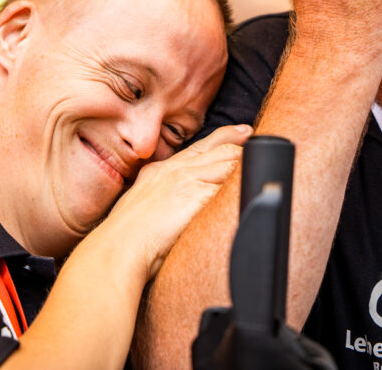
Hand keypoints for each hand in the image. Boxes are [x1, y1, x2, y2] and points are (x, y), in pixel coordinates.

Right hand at [100, 124, 247, 278]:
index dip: (224, 137)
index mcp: (159, 172)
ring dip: (246, 164)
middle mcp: (173, 170)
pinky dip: (242, 183)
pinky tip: (254, 184)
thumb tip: (180, 207)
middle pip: (219, 151)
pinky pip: (228, 184)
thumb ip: (164, 200)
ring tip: (264, 162)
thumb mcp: (143, 209)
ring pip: (228, 162)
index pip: (199, 148)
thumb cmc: (125, 241)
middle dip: (241, 146)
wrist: (116, 250)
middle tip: (258, 138)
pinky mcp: (194, 193)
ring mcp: (185, 179)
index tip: (243, 131)